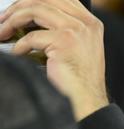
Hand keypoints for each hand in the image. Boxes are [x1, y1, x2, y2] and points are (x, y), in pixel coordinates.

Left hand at [0, 0, 108, 119]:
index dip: (34, 0)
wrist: (87, 100)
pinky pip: (31, 37)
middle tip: (2, 20)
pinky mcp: (64, 41)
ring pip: (34, 11)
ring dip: (12, 22)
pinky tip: (17, 54)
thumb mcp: (77, 48)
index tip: (17, 8)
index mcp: (91, 23)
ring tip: (2, 34)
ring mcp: (76, 31)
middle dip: (17, 8)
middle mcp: (86, 23)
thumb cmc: (80, 80)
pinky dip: (20, 46)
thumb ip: (63, 28)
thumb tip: (29, 17)